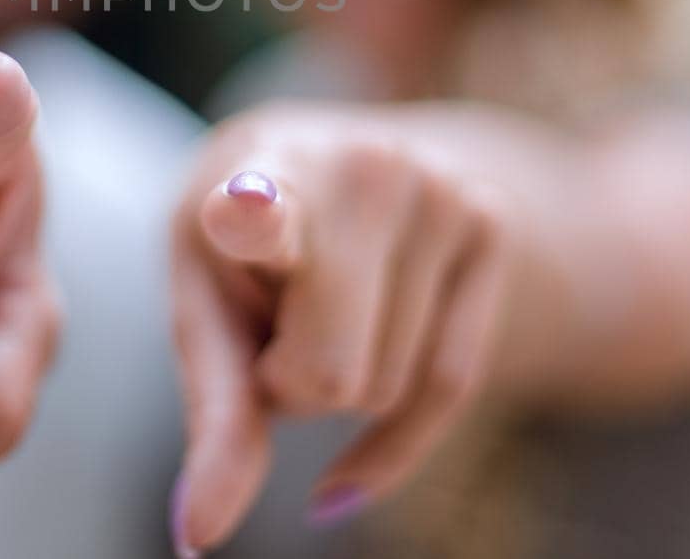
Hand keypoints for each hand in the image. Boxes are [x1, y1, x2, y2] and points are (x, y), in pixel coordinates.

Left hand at [168, 103, 517, 554]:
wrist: (361, 167)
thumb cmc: (256, 249)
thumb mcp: (211, 305)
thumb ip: (213, 412)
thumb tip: (198, 534)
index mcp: (253, 171)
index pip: (258, 210)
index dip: (253, 220)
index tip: (239, 213)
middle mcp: (355, 168)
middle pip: (328, 377)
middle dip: (294, 385)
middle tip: (279, 320)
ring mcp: (435, 190)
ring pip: (385, 390)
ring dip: (347, 383)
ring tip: (330, 306)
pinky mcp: (491, 225)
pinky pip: (450, 389)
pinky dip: (396, 431)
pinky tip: (356, 419)